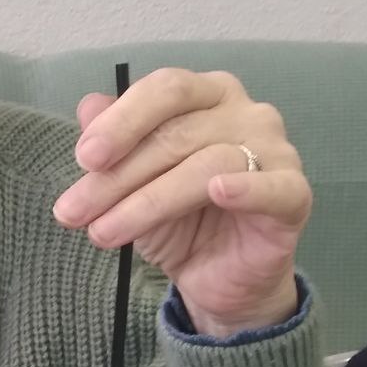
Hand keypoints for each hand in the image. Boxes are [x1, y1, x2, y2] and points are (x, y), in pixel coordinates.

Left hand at [52, 68, 311, 336]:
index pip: (165, 90)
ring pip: (207, 165)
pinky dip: (245, 189)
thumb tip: (88, 106)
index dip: (121, 121)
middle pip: (176, 133)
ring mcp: (276, 151)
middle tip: (73, 211)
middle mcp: (246, 113)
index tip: (83, 159)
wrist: (215, 276)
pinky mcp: (294, 196)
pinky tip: (217, 193)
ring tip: (103, 233)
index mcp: (206, 96)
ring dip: (146, 201)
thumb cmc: (175, 218)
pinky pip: (273, 188)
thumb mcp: (129, 182)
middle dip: (116, 176)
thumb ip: (111, 144)